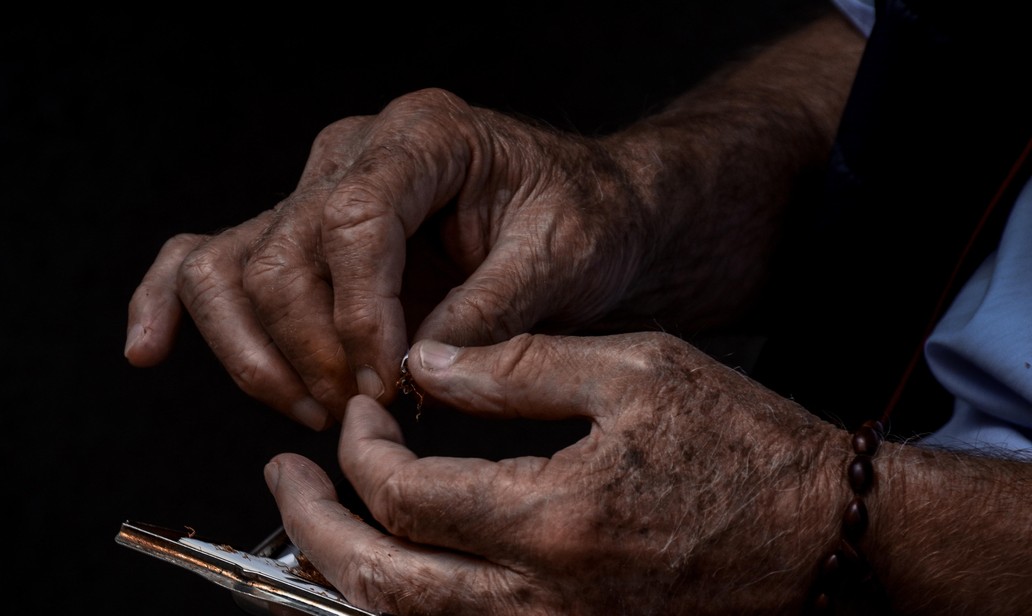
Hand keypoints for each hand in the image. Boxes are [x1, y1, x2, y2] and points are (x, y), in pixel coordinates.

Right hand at [125, 88, 647, 428]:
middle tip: (368, 411)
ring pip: (229, 268)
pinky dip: (168, 306)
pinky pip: (206, 261)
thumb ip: (490, 309)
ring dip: (259, 356)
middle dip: (315, 353)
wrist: (584, 210)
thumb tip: (416, 371)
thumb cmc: (580, 220)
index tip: (387, 385)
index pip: (352, 221)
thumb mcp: (564, 257)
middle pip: (281, 256)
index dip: (358, 317)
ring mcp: (313, 192)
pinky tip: (149, 350)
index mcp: (423, 135)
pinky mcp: (296, 236)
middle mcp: (352, 153)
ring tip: (314, 408)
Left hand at [265, 332, 844, 614]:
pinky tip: (388, 556)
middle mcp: (542, 602)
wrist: (823, 536)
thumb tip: (422, 363)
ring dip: (343, 570)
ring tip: (315, 518)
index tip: (359, 410)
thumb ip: (519, 365)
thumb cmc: (742, 447)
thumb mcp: (637, 371)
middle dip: (312, 526)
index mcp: (554, 521)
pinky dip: (399, 599)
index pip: (403, 496)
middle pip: (377, 582)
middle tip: (282, 477)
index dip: (360, 450)